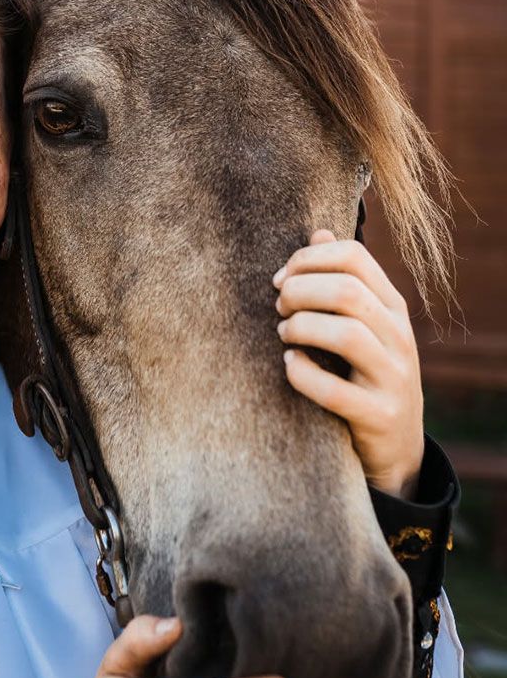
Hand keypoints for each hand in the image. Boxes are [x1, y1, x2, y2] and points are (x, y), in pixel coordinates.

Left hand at [273, 229, 423, 498]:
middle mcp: (399, 336)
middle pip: (347, 291)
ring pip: (347, 334)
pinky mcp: (380, 416)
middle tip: (278, 308)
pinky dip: (302, 374)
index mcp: (391, 306)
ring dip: (301, 329)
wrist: (395, 446)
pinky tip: (290, 367)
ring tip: (284, 335)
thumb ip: (342, 281)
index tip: (280, 279)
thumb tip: (319, 231)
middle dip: (299, 292)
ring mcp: (394, 377)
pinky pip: (334, 390)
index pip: (353, 256)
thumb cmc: (361, 373)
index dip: (307, 259)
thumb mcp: (360, 324)